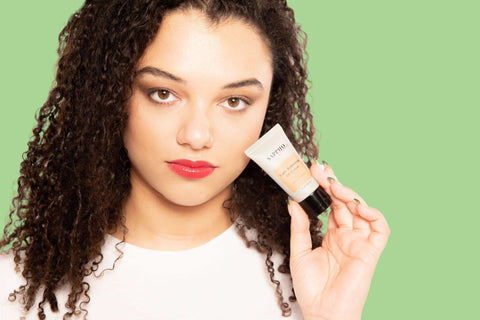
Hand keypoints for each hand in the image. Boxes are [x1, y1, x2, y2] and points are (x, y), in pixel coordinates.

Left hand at [288, 161, 389, 319]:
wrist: (322, 312)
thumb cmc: (312, 288)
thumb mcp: (299, 251)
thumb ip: (299, 226)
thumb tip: (293, 202)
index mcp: (332, 236)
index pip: (331, 206)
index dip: (324, 189)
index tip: (313, 172)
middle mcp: (347, 236)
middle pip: (345, 204)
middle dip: (334, 185)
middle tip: (320, 170)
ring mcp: (359, 243)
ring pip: (361, 211)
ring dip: (349, 195)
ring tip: (333, 185)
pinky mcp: (370, 252)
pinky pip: (379, 229)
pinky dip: (373, 214)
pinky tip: (358, 205)